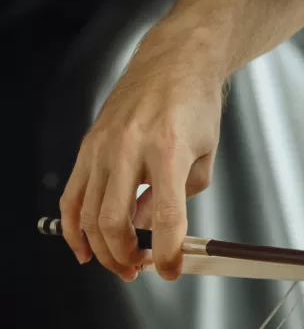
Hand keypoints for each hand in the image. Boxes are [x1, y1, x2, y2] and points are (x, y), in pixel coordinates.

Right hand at [58, 26, 223, 281]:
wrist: (176, 58)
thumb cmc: (195, 99)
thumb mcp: (206, 149)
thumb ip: (185, 193)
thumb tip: (152, 226)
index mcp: (169, 148)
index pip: (167, 217)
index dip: (169, 253)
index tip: (171, 270)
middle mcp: (131, 147)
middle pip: (117, 223)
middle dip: (128, 257)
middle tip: (141, 267)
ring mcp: (104, 145)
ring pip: (90, 216)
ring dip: (103, 249)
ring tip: (121, 261)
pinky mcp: (89, 144)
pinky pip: (72, 196)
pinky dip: (74, 228)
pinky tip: (84, 247)